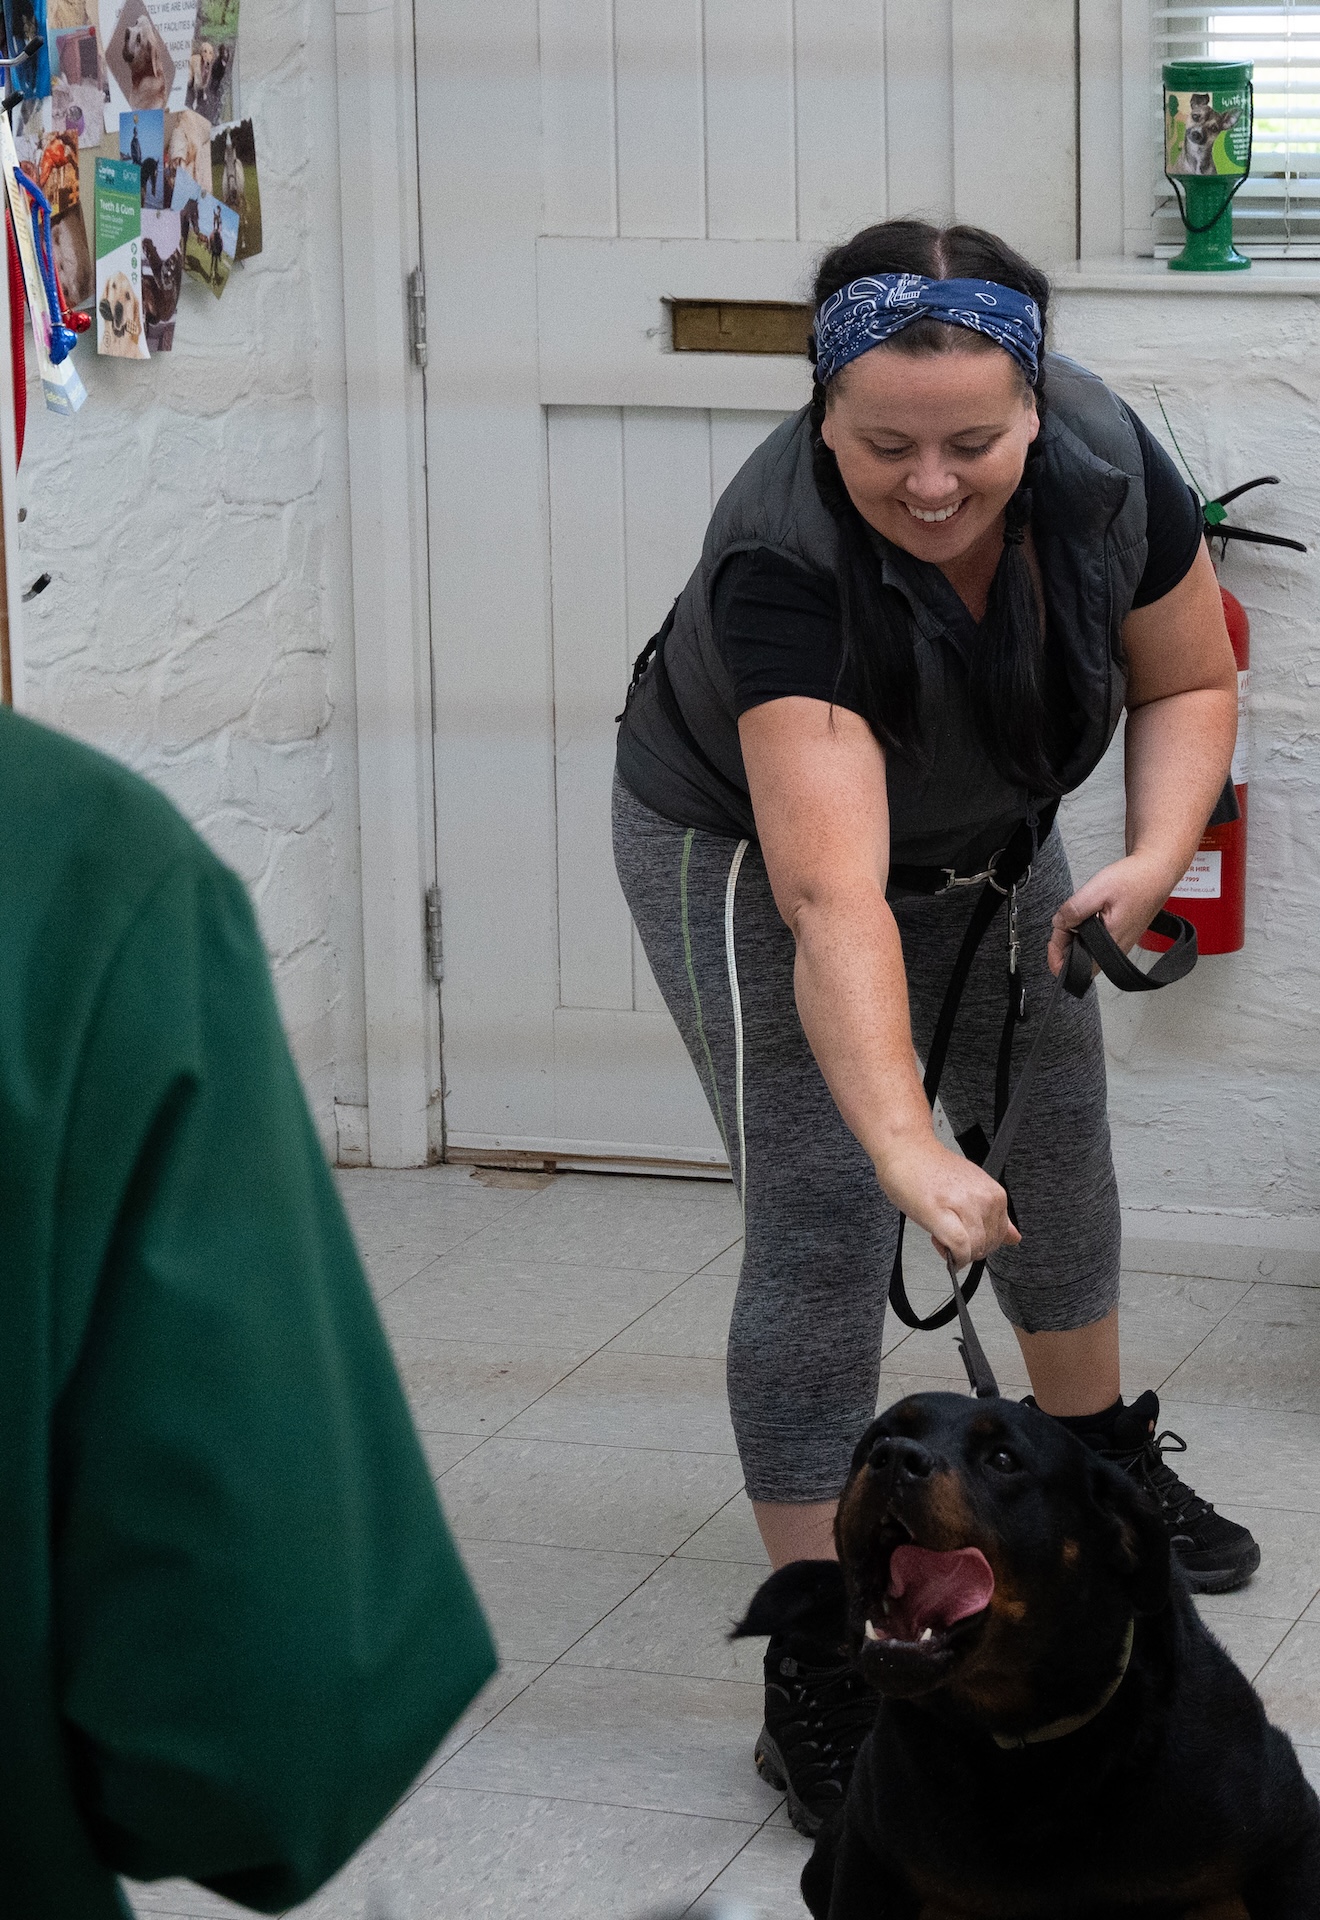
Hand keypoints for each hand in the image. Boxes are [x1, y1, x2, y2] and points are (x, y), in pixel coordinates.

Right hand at [876, 1133, 1020, 1267]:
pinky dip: (952, 1256)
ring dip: (956, 1252)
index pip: (1001, 1236)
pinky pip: (959, 1247)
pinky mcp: (942, 1213)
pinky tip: (940, 1244)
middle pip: (987, 1245)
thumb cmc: (931, 1169)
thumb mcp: (972, 1189)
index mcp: (994, 1193)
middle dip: (968, 1249)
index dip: (981, 1243)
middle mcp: (984, 1198)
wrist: (904, 1150)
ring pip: (974, 1249)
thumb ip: (995, 1216)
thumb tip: (1014, 1237)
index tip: (964, 1234)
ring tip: (939, 1232)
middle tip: (948, 1232)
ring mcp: (964, 1205)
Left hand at [1047, 851, 1176, 978]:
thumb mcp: (1097, 890)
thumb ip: (1074, 910)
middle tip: (1063, 919)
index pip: (1078, 967)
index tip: (1054, 935)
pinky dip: (1085, 931)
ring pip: (1087, 951)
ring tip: (1074, 915)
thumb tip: (1058, 924)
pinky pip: (1096, 942)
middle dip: (1064, 943)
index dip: (1059, 954)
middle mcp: (1116, 950)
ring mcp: (1119, 944)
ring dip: (1074, 936)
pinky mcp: (1120, 936)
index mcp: (1111, 943)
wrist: (1156, 872)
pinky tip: (1086, 916)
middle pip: (1080, 959)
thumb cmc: (1134, 880)